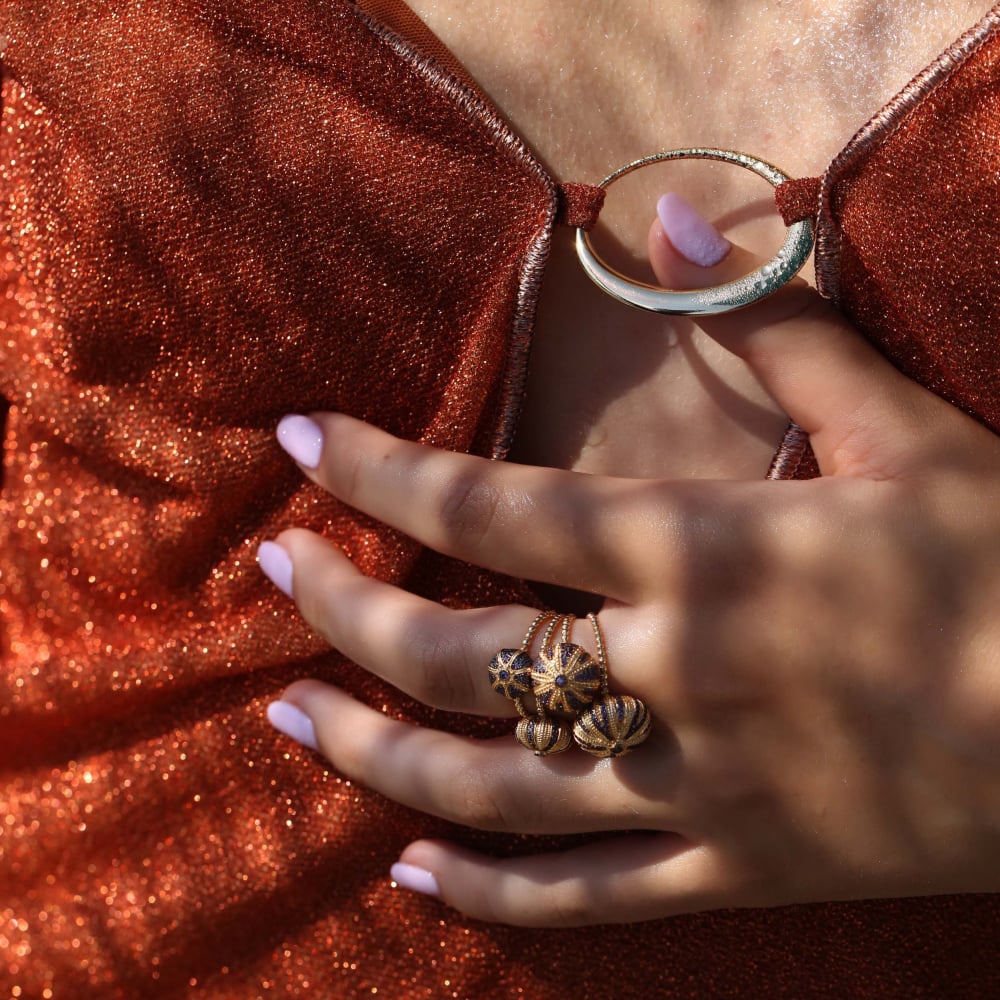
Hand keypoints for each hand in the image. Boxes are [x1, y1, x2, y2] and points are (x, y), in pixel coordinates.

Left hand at [259, 199, 999, 926]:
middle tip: (273, 579)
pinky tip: (409, 880)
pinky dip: (490, 898)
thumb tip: (676, 220)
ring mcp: (693, 788)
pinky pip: (587, 902)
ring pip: (490, 791)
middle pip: (456, 653)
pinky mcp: (736, 870)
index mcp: (698, 554)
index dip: (380, 470)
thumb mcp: (906, 429)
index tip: (301, 441)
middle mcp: (668, 674)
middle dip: (345, 610)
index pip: (488, 508)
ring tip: (289, 723)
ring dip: (375, 758)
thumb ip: (777, 328)